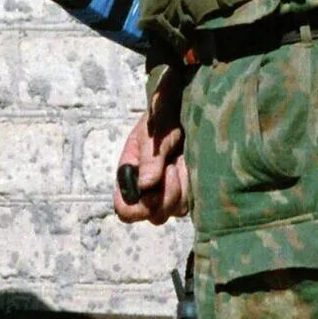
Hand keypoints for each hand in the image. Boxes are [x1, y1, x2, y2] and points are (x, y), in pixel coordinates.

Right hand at [115, 77, 189, 225]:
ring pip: (175, 210)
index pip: (125, 210)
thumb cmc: (165, 114)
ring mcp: (170, 191)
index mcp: (130, 175)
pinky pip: (191, 203)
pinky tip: (191, 165)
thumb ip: (149, 157)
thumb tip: (145, 185)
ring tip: (181, 161)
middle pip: (153, 215)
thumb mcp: (154, 131)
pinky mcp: (189, 190)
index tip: (150, 189)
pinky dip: (192, 187)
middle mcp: (148, 188)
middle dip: (164, 195)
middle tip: (171, 166)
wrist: (188, 104)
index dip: (136, 208)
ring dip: (180, 188)